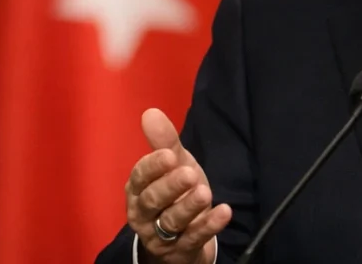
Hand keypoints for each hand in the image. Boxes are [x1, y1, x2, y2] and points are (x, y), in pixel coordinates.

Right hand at [125, 108, 231, 263]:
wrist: (181, 239)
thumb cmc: (174, 194)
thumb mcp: (173, 166)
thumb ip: (164, 142)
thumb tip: (150, 112)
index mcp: (138, 190)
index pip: (140, 178)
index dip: (153, 167)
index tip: (169, 155)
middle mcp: (144, 214)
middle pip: (152, 201)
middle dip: (170, 187)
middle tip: (189, 173)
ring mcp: (162, 236)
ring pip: (171, 222)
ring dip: (188, 207)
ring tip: (205, 193)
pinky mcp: (182, 250)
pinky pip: (195, 238)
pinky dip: (209, 226)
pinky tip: (224, 212)